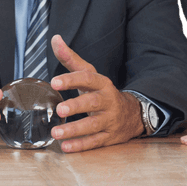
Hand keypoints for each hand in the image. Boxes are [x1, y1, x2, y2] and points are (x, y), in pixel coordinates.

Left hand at [49, 34, 142, 152]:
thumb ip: (71, 59)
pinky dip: (80, 145)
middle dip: (76, 106)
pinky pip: (95, 142)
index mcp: (102, 84)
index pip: (87, 79)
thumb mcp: (90, 74)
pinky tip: (66, 147)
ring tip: (56, 132)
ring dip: (74, 130)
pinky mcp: (109, 137)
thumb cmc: (102, 92)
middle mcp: (107, 101)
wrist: (132, 113)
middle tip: (59, 110)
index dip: (71, 80)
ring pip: (93, 126)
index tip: (54, 82)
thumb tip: (55, 39)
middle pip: (92, 103)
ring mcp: (110, 120)